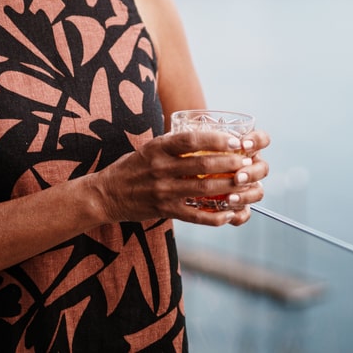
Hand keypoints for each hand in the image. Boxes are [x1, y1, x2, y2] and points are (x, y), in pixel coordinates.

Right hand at [88, 128, 270, 227]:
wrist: (105, 194)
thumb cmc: (132, 168)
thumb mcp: (149, 148)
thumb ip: (174, 145)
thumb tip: (208, 137)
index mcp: (157, 148)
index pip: (190, 140)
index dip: (215, 139)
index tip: (235, 140)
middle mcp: (160, 168)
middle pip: (201, 165)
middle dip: (229, 164)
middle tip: (247, 163)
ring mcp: (162, 191)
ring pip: (202, 190)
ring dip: (228, 188)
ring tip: (245, 185)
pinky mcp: (164, 211)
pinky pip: (195, 215)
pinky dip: (215, 216)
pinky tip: (229, 213)